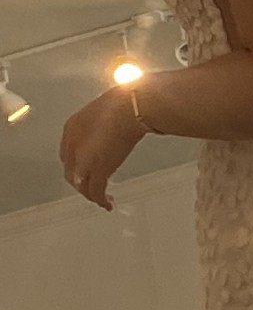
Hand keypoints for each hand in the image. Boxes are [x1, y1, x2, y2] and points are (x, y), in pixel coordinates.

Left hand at [58, 88, 143, 210]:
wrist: (129, 109)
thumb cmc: (123, 105)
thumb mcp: (103, 113)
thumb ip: (101, 126)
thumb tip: (112, 131)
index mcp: (71, 129)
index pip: (67, 154)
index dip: (76, 165)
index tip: (84, 171)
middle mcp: (73, 145)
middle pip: (72, 172)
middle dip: (81, 182)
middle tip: (92, 189)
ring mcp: (84, 159)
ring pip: (81, 184)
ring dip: (90, 194)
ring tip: (101, 199)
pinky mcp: (98, 169)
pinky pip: (96, 191)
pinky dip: (101, 200)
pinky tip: (107, 204)